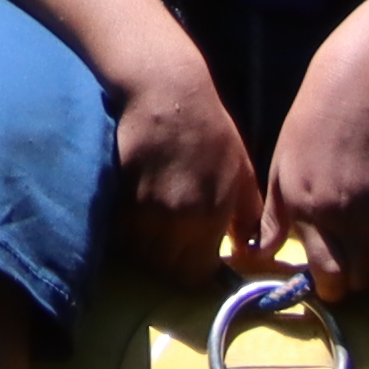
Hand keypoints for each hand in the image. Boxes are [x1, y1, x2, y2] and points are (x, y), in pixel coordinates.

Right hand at [111, 46, 268, 277]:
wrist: (166, 93)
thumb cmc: (210, 130)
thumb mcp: (242, 171)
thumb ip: (247, 216)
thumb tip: (252, 252)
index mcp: (210, 215)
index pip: (195, 275)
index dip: (195, 271)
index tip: (195, 259)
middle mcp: (176, 218)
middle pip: (163, 269)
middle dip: (168, 262)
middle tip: (172, 242)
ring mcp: (143, 208)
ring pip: (138, 253)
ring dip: (144, 247)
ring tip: (152, 224)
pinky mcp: (116, 195)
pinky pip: (118, 231)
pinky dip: (125, 229)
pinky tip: (134, 209)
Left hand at [268, 29, 368, 297]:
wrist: (352, 89)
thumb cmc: (309, 124)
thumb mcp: (280, 168)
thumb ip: (273, 217)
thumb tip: (257, 255)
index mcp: (301, 207)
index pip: (320, 273)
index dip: (325, 287)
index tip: (323, 280)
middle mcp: (333, 215)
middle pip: (349, 281)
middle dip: (347, 286)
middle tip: (344, 272)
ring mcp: (366, 209)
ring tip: (362, 257)